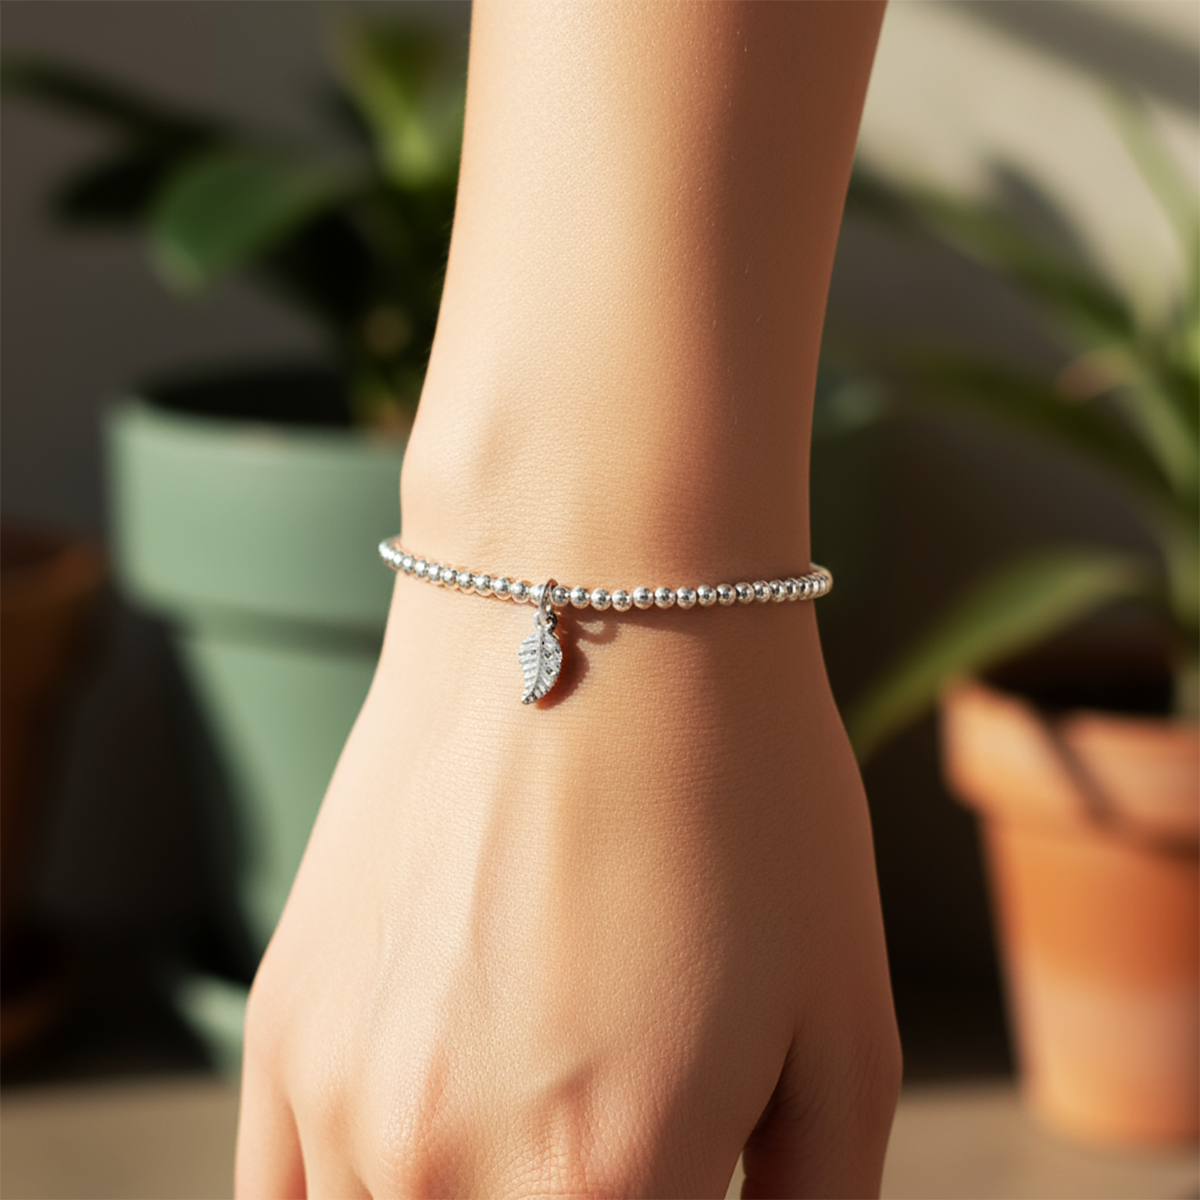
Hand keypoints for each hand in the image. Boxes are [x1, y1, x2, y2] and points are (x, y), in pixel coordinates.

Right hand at [236, 575, 899, 1198]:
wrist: (583, 604)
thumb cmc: (742, 794)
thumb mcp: (842, 1028)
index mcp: (607, 1188)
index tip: (696, 1186)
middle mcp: (443, 1174)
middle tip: (639, 1160)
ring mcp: (339, 1103)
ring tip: (548, 1138)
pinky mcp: (283, 1027)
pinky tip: (434, 1163)